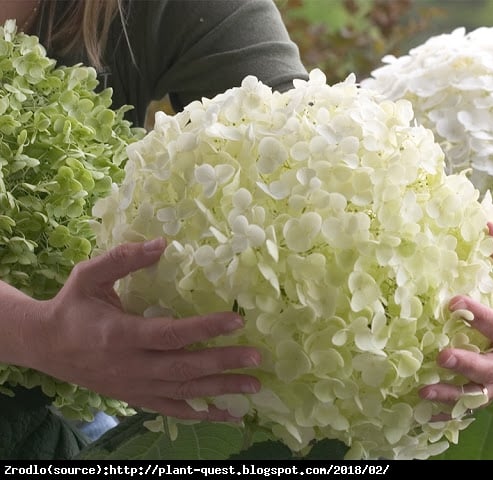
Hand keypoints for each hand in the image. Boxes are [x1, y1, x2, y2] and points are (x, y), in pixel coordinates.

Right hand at [21, 238, 260, 420]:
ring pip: (184, 392)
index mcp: (120, 334)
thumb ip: (124, 259)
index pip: (170, 334)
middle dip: (223, 362)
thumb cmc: (72, 307)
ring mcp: (135, 386)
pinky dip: (201, 415)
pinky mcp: (136, 397)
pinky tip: (228, 414)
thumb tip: (162, 243)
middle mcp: (131, 366)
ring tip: (254, 386)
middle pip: (184, 367)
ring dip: (221, 390)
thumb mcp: (90, 276)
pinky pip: (173, 410)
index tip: (237, 321)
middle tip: (257, 357)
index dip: (205, 328)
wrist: (45, 346)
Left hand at [419, 222, 492, 407]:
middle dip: (468, 364)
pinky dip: (447, 415)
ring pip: (477, 395)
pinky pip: (466, 410)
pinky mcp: (485, 396)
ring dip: (450, 395)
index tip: (452, 302)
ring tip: (423, 392)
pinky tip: (423, 416)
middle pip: (492, 369)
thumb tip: (486, 223)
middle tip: (441, 356)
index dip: (479, 315)